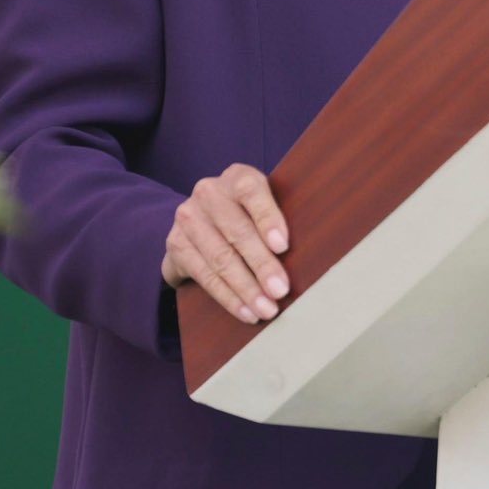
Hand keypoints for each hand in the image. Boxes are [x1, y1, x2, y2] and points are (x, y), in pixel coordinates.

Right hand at [161, 163, 290, 324]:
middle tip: (281, 291)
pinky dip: (228, 297)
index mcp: (237, 177)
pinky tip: (246, 311)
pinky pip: (204, 276)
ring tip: (266, 309)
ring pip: (220, 258)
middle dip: (261, 265)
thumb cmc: (248, 214)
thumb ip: (281, 217)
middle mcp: (209, 192)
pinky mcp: (176, 244)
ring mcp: (188, 217)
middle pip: (237, 232)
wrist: (201, 222)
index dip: (268, 218)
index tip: (282, 246)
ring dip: (246, 288)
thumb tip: (312, 251)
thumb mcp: (263, 205)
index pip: (251, 191)